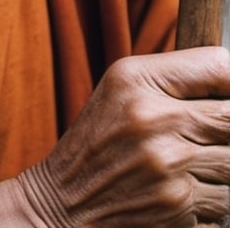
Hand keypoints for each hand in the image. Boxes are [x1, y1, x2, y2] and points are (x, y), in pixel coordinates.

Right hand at [0, 47, 229, 226]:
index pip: (219, 67)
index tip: (226, 93)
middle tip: (200, 135)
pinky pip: (224, 203)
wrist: (64, 205)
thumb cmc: (98, 139)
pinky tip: (181, 192)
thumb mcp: (122, 87)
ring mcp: (169, 169)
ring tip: (187, 164)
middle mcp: (155, 121)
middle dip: (226, 128)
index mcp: (138, 81)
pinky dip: (212, 200)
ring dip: (221, 167)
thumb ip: (174, 76)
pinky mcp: (179, 211)